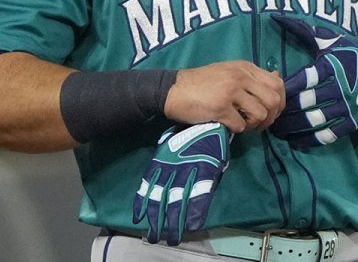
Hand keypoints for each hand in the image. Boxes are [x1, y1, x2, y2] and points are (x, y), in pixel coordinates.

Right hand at [133, 122, 231, 244]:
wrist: (199, 118)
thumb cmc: (212, 139)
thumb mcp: (219, 157)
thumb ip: (212, 176)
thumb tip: (205, 193)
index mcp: (203, 168)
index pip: (198, 195)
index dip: (195, 212)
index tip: (193, 226)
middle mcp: (184, 169)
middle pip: (176, 202)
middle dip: (173, 223)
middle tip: (170, 240)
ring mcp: (168, 167)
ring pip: (160, 197)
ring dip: (157, 218)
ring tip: (154, 235)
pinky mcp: (159, 163)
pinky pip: (148, 184)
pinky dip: (142, 201)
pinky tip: (139, 216)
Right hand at [163, 61, 283, 132]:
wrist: (173, 89)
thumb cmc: (202, 83)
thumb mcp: (230, 72)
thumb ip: (252, 77)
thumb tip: (277, 78)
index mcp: (245, 67)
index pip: (277, 84)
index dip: (280, 102)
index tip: (270, 111)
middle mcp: (241, 76)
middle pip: (274, 100)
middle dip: (270, 117)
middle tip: (258, 123)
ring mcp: (231, 91)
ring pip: (260, 114)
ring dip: (254, 125)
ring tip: (243, 124)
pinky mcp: (220, 107)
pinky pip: (241, 125)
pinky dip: (237, 129)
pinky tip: (228, 125)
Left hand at [270, 15, 357, 146]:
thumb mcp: (335, 41)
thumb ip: (307, 32)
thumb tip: (279, 18)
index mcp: (334, 67)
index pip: (305, 79)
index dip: (287, 87)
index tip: (273, 90)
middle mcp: (340, 88)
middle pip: (306, 103)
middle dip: (285, 110)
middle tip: (269, 113)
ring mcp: (347, 108)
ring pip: (314, 121)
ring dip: (293, 127)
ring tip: (277, 129)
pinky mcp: (353, 123)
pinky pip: (328, 135)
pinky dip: (310, 139)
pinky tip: (296, 140)